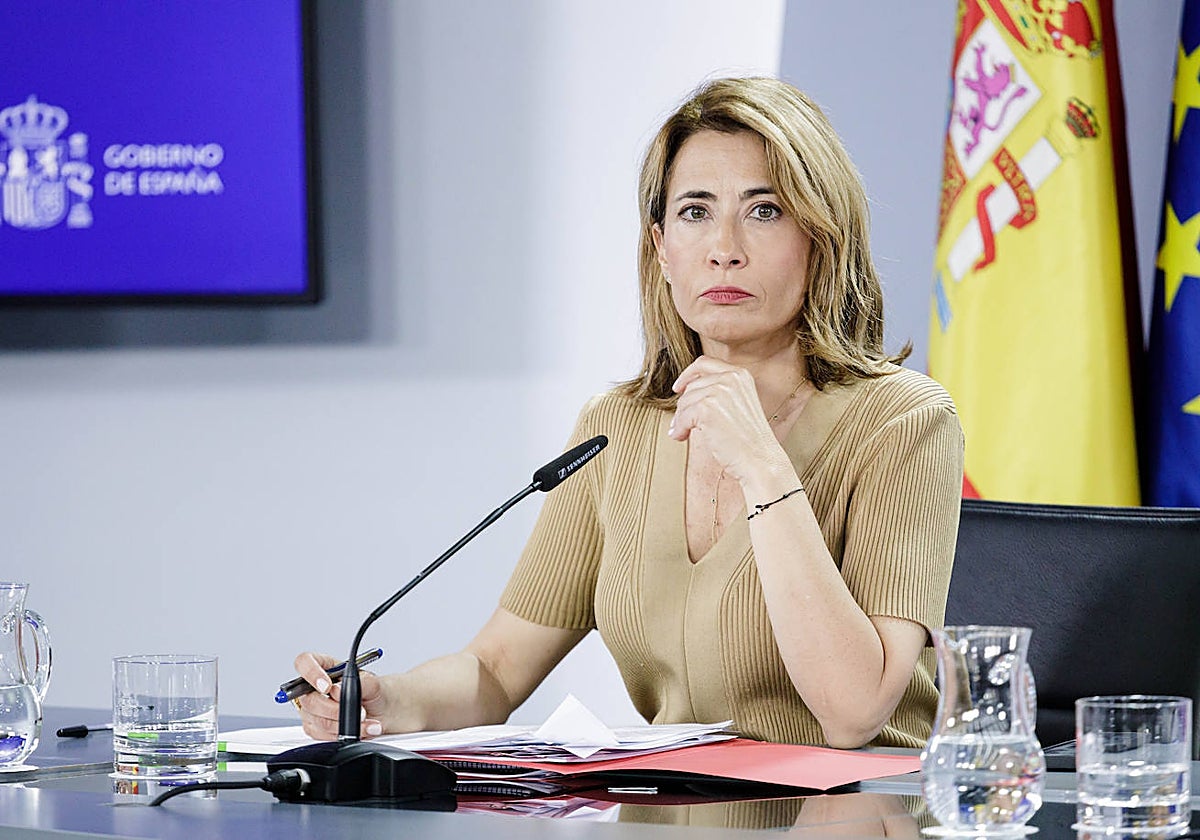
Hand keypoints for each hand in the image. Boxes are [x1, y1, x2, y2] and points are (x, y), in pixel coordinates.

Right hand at [292, 651, 387, 740]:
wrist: (382, 711)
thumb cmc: (374, 691)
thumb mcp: (372, 682)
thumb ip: (357, 682)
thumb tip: (337, 690)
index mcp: (325, 667)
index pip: (305, 662)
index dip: (311, 673)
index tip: (327, 686)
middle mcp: (314, 688)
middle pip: (309, 699)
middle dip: (334, 709)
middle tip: (358, 711)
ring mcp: (312, 709)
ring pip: (317, 720)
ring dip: (343, 724)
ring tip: (365, 721)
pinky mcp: (315, 727)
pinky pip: (322, 734)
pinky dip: (341, 734)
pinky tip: (358, 729)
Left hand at [667, 355, 785, 481]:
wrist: (759, 459)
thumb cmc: (749, 440)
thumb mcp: (739, 404)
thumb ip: (719, 392)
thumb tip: (686, 392)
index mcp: (740, 375)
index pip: (704, 363)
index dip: (687, 374)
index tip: (678, 388)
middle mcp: (730, 378)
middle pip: (691, 386)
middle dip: (683, 407)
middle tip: (681, 424)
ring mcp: (719, 392)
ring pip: (684, 402)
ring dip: (680, 420)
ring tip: (683, 433)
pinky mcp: (707, 408)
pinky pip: (682, 416)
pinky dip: (679, 429)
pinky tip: (682, 437)